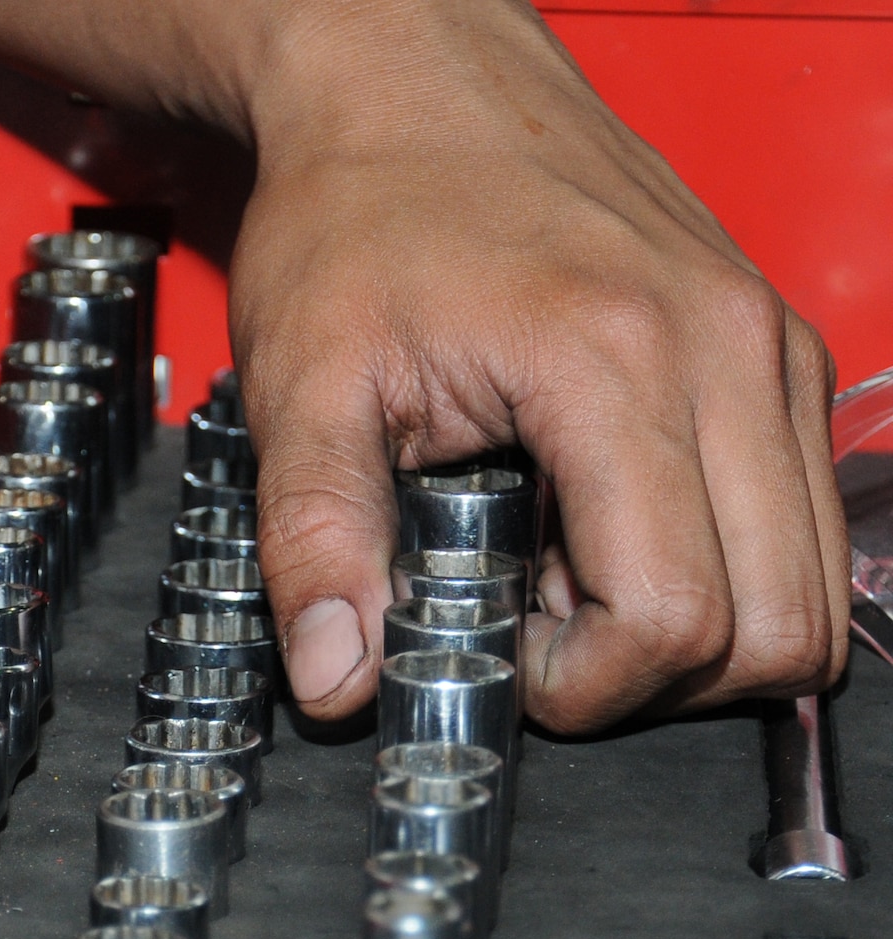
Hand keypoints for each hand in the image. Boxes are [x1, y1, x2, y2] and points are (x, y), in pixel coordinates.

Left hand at [232, 0, 848, 730]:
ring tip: (570, 587)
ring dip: (702, 629)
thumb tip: (336, 680)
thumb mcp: (302, 388)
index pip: (675, 615)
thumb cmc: (357, 211)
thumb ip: (317, 544)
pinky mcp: (766, 348)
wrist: (406, 75)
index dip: (588, 686)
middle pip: (777, 623)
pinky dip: (724, 565)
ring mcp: (764, 346)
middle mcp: (726, 352)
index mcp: (616, 363)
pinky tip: (606, 535)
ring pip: (813, 582)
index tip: (504, 664)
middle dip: (657, 679)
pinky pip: (798, 515)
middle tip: (541, 639)